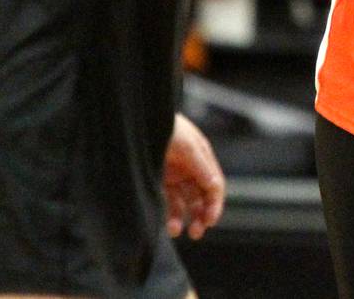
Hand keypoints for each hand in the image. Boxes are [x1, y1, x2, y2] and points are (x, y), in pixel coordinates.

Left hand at [162, 113, 224, 239]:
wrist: (138, 121)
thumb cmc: (164, 127)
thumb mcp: (187, 145)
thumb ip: (202, 166)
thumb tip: (216, 188)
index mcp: (202, 157)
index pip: (214, 185)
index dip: (214, 204)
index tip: (210, 220)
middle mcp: (190, 168)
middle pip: (201, 196)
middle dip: (201, 214)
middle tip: (196, 232)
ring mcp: (174, 175)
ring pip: (184, 202)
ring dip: (184, 217)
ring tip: (177, 231)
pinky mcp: (158, 181)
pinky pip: (168, 202)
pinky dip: (171, 215)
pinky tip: (170, 225)